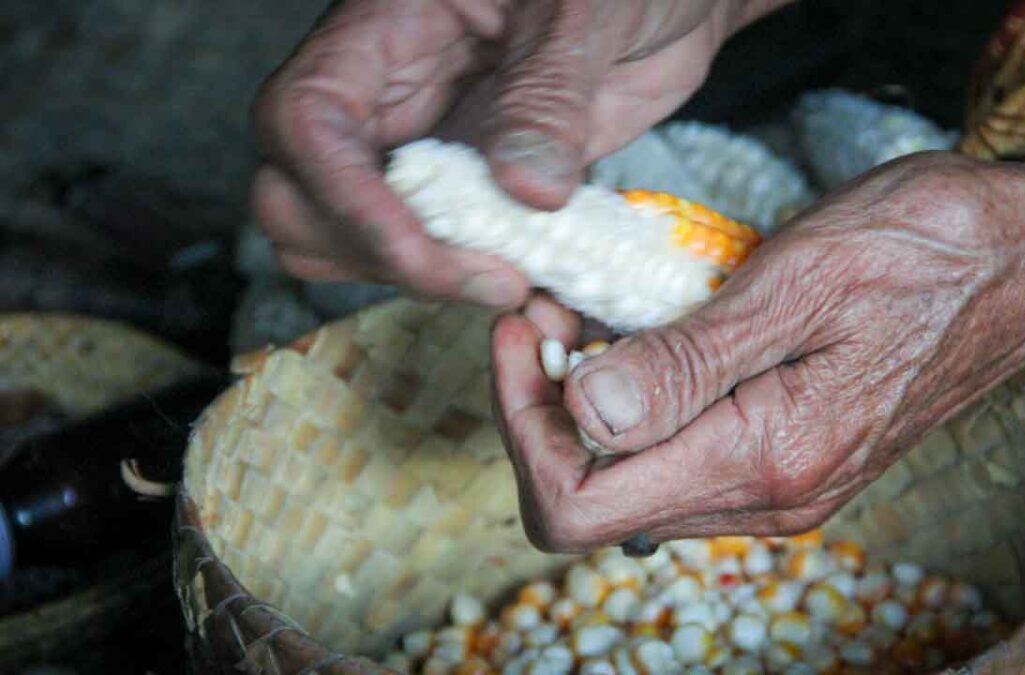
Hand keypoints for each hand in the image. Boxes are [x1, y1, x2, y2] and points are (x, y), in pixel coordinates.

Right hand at [250, 0, 775, 305]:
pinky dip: (467, 284)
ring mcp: (422, 152)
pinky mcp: (467, 194)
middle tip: (491, 278)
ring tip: (515, 281)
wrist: (659, 1)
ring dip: (416, 282)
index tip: (426, 253)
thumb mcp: (588, 9)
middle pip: (298, 198)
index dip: (345, 199)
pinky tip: (531, 277)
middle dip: (375, 256)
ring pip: (349, 241)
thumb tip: (525, 190)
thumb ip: (550, 93)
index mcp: (385, 29)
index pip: (306, 121)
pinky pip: (434, 254)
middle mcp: (386, 98)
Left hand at [491, 151, 1024, 551]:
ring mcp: (776, 488)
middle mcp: (766, 497)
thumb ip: (687, 363)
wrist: (1019, 266)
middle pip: (592, 499)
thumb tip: (585, 415)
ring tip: (585, 314)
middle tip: (548, 312)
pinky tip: (640, 336)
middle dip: (543, 407)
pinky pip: (676, 457)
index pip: (578, 504)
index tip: (524, 331)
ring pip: (630, 481)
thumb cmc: (925, 251)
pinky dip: (634, 403)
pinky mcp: (783, 461)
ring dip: (585, 402)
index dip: (523, 424)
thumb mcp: (796, 282)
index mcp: (764, 458)